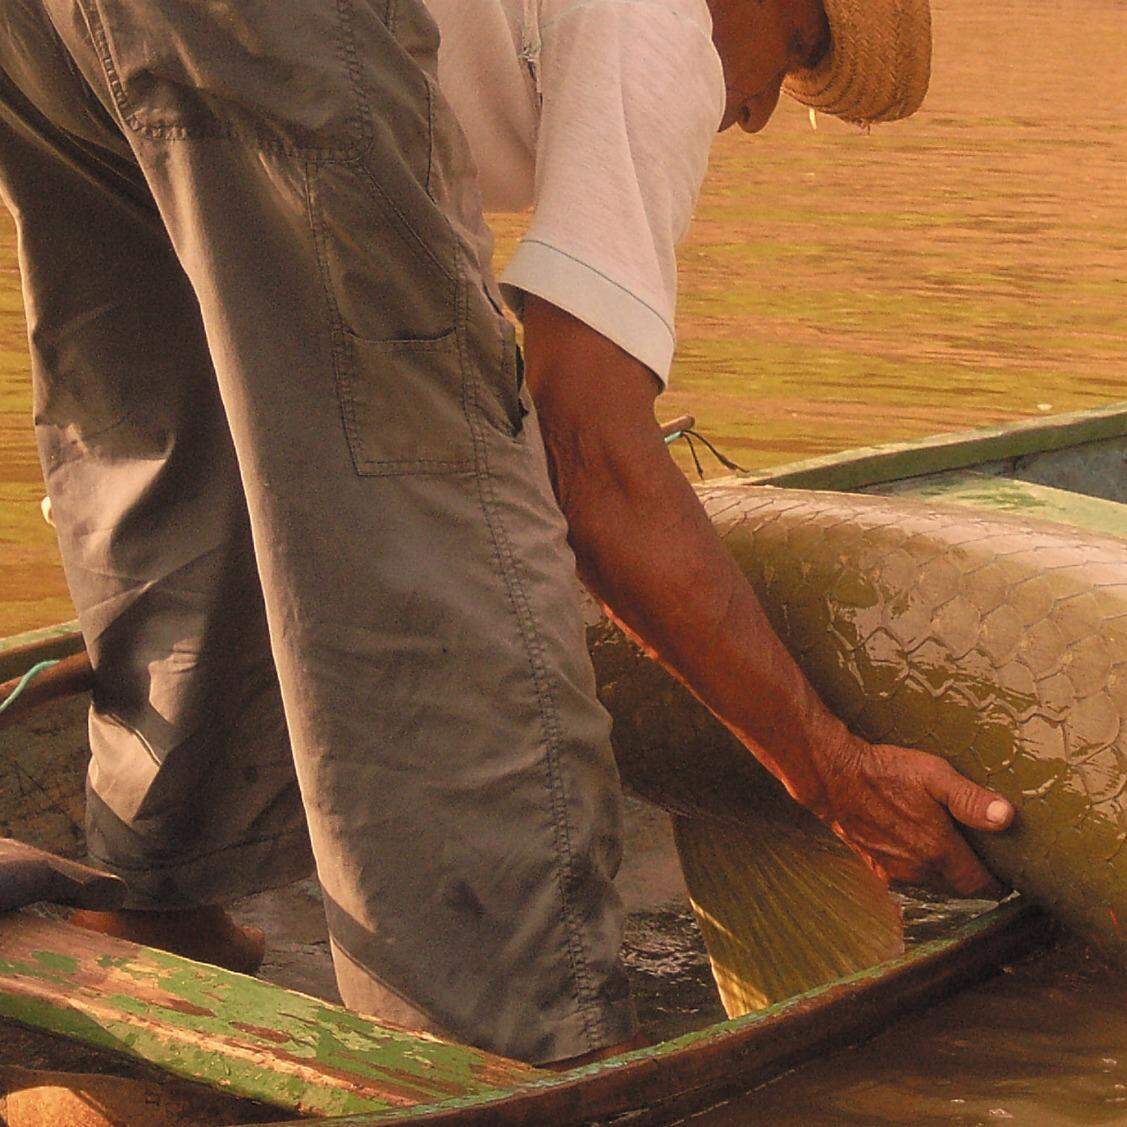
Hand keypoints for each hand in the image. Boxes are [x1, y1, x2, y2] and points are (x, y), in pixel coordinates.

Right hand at [820, 734, 1014, 898]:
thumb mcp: (933, 775)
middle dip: (971, 877)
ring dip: (944, 871)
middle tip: (982, 858)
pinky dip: (919, 867)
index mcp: (938, 851)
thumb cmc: (885, 772)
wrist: (833, 777)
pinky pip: (908, 877)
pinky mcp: (875, 866)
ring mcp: (895, 871)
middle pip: (957, 886)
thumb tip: (1007, 817)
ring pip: (932, 882)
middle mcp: (918, 870)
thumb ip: (970, 799)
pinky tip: (916, 845)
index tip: (1006, 874)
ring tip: (951, 848)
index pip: (979, 885)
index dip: (996, 883)